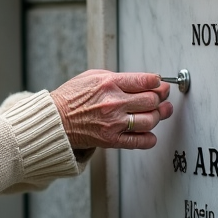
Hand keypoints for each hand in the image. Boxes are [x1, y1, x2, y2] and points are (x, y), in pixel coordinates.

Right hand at [50, 70, 172, 149]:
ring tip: (157, 113)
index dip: (158, 82)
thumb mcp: (92, 76)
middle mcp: (114, 103)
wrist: (56, 119)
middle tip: (162, 97)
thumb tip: (141, 81)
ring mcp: (114, 123)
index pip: (146, 81)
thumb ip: (117, 77)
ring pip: (150, 120)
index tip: (159, 83)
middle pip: (152, 100)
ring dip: (158, 116)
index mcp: (109, 84)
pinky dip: (150, 138)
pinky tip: (149, 133)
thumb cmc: (72, 97)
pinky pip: (140, 141)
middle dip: (161, 98)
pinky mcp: (111, 139)